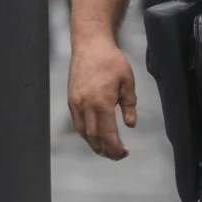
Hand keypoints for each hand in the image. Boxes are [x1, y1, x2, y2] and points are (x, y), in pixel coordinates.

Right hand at [68, 36, 137, 160]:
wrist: (90, 45)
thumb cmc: (111, 60)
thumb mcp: (127, 81)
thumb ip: (129, 104)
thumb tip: (130, 124)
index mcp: (101, 103)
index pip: (108, 134)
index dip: (116, 148)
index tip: (125, 153)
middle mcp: (85, 106)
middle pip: (94, 138)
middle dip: (106, 151)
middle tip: (118, 156)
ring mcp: (76, 104)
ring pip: (84, 133)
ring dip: (95, 145)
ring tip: (107, 150)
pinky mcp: (71, 100)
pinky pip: (77, 124)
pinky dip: (86, 134)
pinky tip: (95, 136)